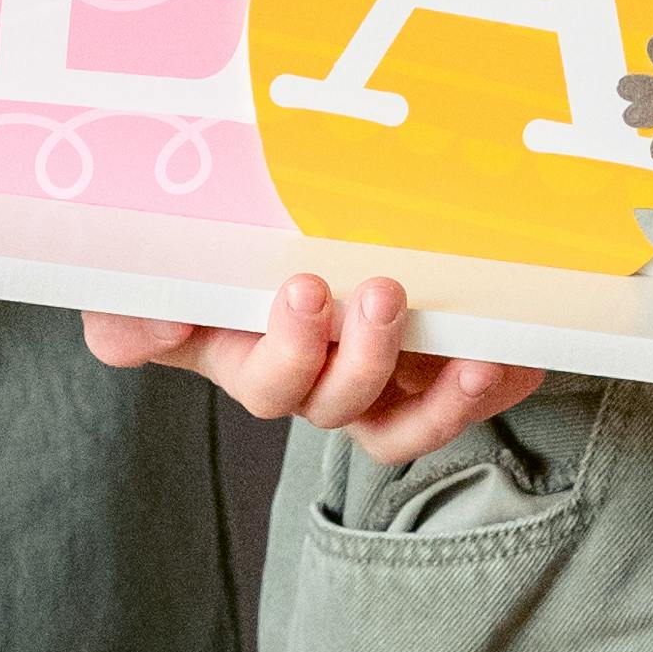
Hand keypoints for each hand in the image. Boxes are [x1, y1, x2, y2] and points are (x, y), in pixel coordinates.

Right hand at [84, 272, 541, 468]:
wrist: (283, 226)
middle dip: (363, 356)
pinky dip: (495, 385)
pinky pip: (460, 399)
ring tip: (474, 355)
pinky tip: (520, 359)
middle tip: (382, 291)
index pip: (268, 383)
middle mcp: (312, 383)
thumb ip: (131, 309)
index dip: (289, 351)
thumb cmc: (208, 256)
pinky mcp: (424, 371)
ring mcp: (372, 383)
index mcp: (249, 359)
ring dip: (441, 400)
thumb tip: (154, 324)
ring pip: (402, 425)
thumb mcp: (157, 272)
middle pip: (338, 403)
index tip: (305, 285)